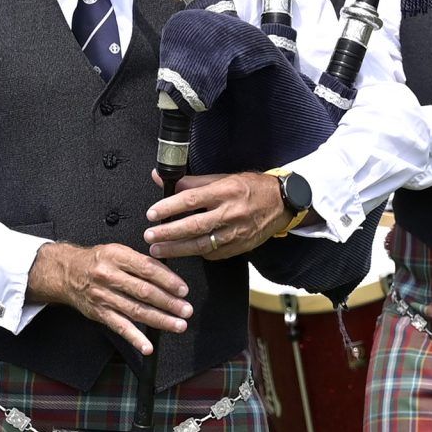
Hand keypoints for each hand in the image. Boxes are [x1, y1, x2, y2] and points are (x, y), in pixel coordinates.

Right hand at [25, 241, 191, 356]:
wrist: (66, 273)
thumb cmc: (96, 261)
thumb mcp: (116, 251)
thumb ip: (140, 261)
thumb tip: (169, 275)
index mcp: (116, 257)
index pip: (147, 269)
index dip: (168, 280)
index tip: (183, 290)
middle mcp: (108, 277)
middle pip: (144, 292)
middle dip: (169, 303)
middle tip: (186, 310)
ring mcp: (104, 297)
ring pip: (136, 311)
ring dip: (160, 320)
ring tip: (178, 325)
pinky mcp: (100, 314)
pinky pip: (120, 327)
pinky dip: (135, 338)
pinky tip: (147, 346)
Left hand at [146, 170, 287, 259]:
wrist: (282, 203)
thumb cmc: (250, 188)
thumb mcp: (222, 178)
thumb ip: (191, 181)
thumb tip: (161, 178)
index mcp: (225, 191)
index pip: (191, 199)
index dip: (169, 207)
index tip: (152, 213)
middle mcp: (231, 213)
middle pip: (194, 226)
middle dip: (168, 232)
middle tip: (149, 235)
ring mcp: (236, 233)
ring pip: (202, 244)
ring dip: (177, 249)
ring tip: (158, 250)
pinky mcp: (240, 247)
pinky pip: (214, 253)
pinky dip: (197, 253)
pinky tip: (184, 252)